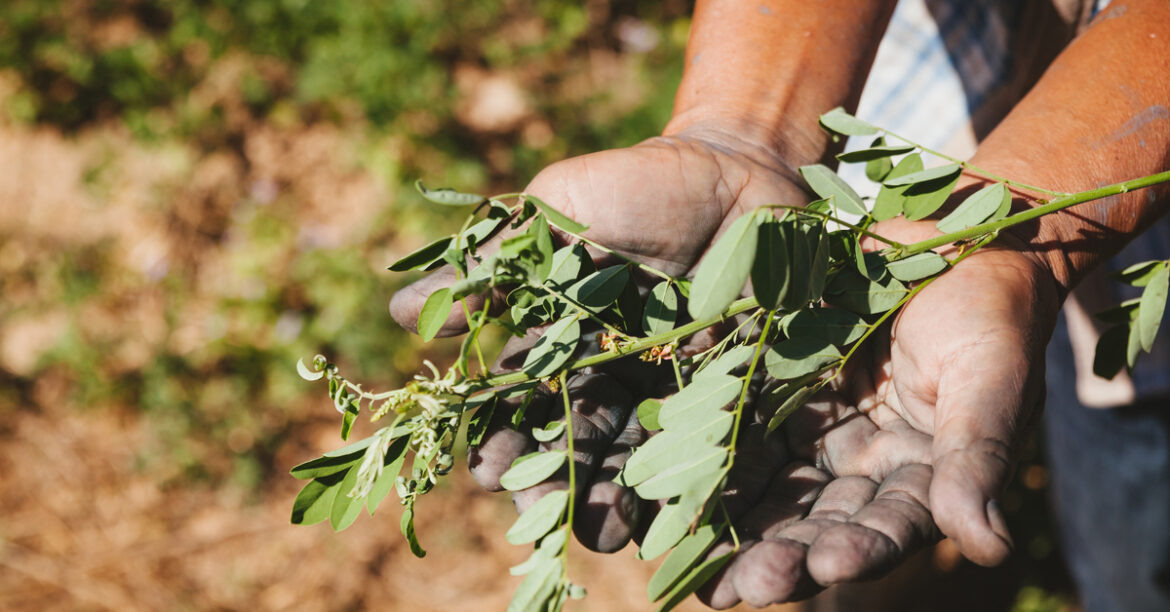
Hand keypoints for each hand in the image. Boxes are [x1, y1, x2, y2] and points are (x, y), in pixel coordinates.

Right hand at [388, 124, 808, 552]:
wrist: (744, 171)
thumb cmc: (641, 183)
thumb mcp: (559, 209)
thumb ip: (494, 263)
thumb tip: (398, 311)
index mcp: (563, 336)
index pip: (521, 398)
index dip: (500, 435)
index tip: (485, 468)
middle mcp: (611, 371)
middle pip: (574, 440)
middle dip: (553, 484)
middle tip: (540, 520)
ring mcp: (671, 387)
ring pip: (635, 455)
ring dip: (614, 500)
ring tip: (605, 535)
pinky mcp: (732, 392)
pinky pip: (708, 447)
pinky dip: (691, 483)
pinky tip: (676, 516)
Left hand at [694, 219, 1061, 607]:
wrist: (951, 241)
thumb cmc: (985, 312)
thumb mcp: (987, 378)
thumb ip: (975, 457)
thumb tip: (989, 549)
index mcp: (923, 474)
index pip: (891, 529)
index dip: (859, 551)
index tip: (827, 568)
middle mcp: (866, 467)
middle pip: (822, 526)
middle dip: (785, 560)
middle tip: (744, 590)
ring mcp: (819, 435)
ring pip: (776, 497)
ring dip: (741, 537)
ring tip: (706, 579)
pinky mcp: (778, 399)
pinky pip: (743, 440)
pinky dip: (715, 474)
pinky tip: (677, 507)